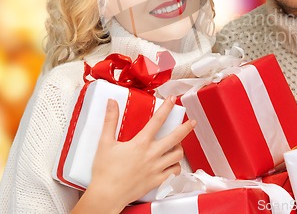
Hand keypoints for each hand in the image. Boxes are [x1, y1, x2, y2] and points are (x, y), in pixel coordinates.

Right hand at [72, 96, 194, 213]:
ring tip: (178, 143)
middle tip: (191, 122)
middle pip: (176, 137)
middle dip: (186, 128)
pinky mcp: (157, 181)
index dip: (167, 108)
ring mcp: (156, 169)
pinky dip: (176, 166)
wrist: (106, 196)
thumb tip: (112, 104)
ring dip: (180, 147)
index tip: (172, 100)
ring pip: (178, 155)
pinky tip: (173, 163)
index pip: (158, 120)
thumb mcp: (105, 143)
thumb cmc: (105, 173)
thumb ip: (110, 121)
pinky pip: (173, 172)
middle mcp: (152, 155)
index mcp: (141, 144)